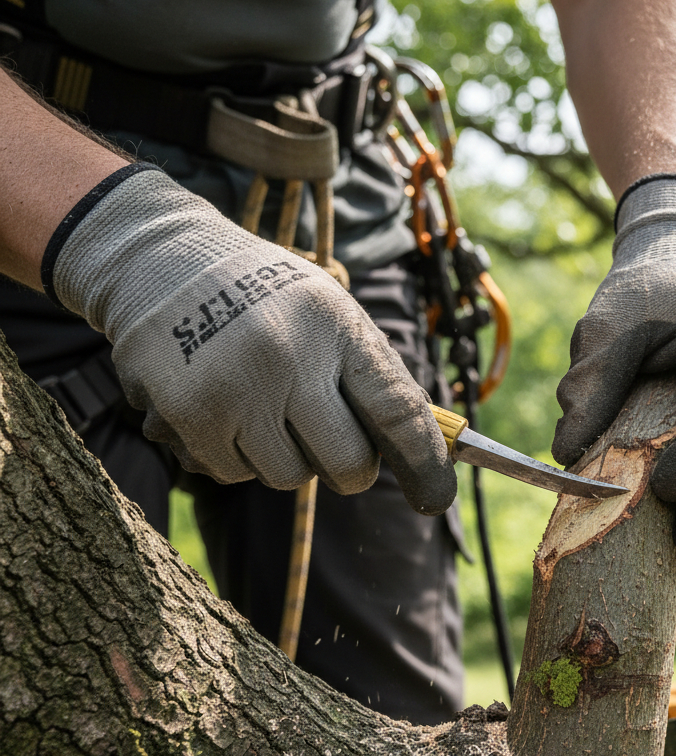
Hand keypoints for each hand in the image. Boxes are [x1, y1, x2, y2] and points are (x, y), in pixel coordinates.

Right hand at [48, 165, 455, 514]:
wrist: (159, 259)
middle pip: (347, 464)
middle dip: (350, 468)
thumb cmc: (266, 297)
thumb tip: (426, 449)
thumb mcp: (330, 313)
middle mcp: (289, 357)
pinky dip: (236, 453)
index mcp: (337, 326)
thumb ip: (371, 376)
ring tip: (262, 401)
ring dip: (285, 456)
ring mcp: (236, 389)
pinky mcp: (189, 416)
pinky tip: (222, 404)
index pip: (398, 410)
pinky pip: (234, 473)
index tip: (437, 497)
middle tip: (334, 446)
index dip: (425, 462)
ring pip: (288, 477)